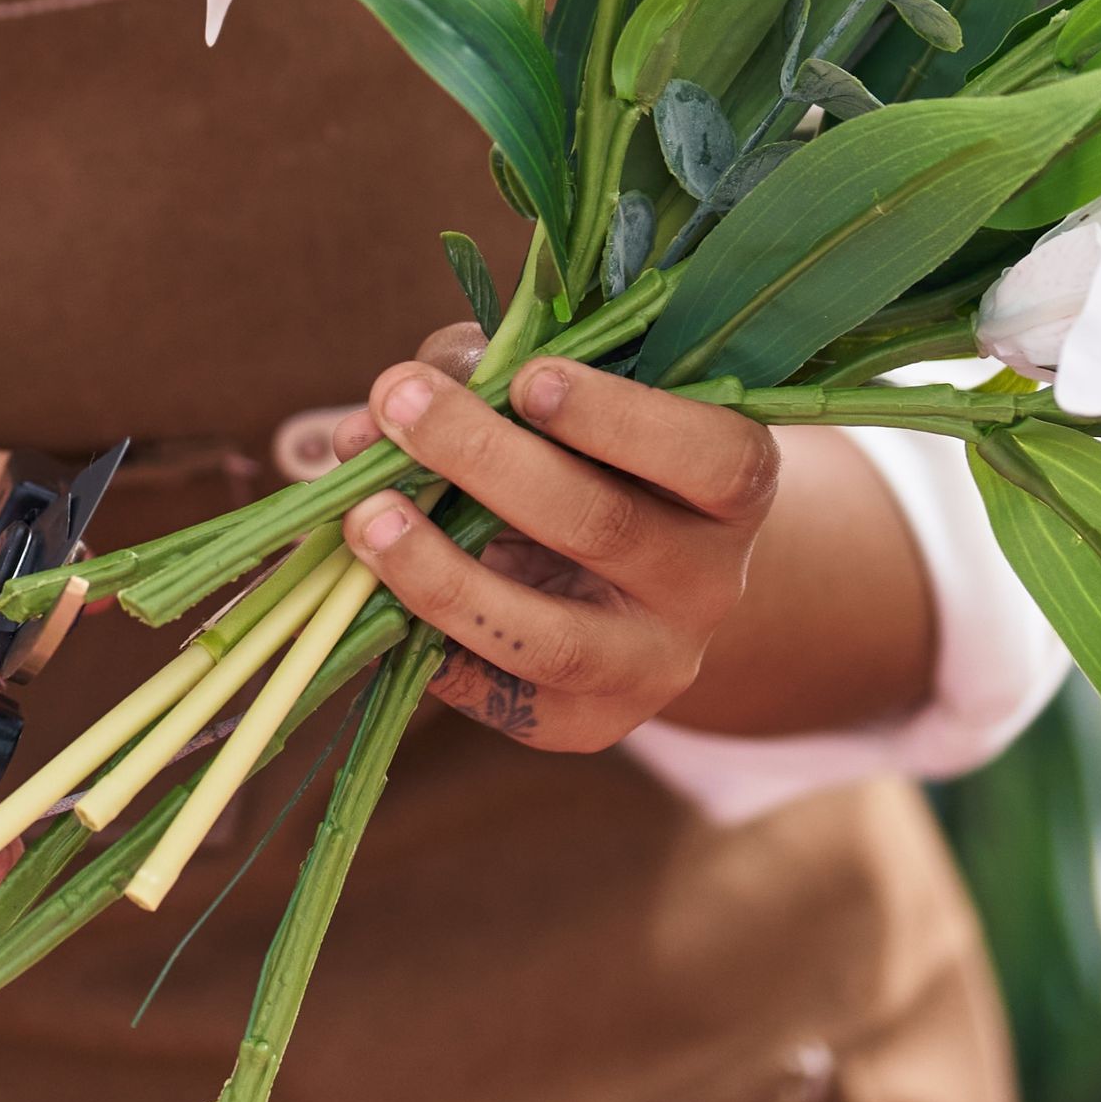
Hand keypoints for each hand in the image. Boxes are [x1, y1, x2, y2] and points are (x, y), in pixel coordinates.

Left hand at [269, 327, 784, 754]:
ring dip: (442, 574)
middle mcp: (708, 585)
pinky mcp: (583, 724)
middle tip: (398, 401)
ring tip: (365, 516)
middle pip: (603, 527)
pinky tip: (371, 586)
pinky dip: (422, 634)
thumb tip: (372, 420)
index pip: (711, 458)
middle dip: (486, 458)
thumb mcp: (569, 403)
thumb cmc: (592, 462)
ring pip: (549, 638)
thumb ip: (482, 380)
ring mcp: (649, 665)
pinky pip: (491, 688)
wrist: (638, 595)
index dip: (617, 418)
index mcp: (734, 488)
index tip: (526, 377)